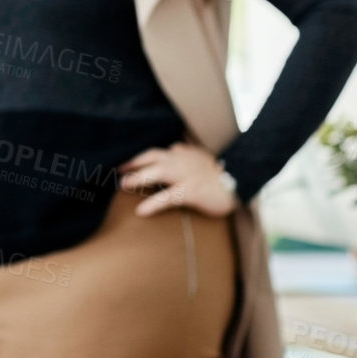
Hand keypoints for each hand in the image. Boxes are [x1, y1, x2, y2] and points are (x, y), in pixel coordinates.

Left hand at [119, 143, 238, 217]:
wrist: (239, 183)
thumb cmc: (217, 174)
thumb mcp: (201, 159)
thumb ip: (186, 153)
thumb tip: (175, 147)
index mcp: (181, 156)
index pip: (153, 153)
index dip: (136, 158)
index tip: (121, 165)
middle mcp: (181, 162)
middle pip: (152, 160)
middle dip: (132, 165)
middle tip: (117, 174)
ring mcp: (186, 176)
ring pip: (158, 173)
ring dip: (139, 178)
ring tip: (124, 185)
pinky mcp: (193, 191)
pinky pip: (170, 197)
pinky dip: (154, 203)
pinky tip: (141, 211)